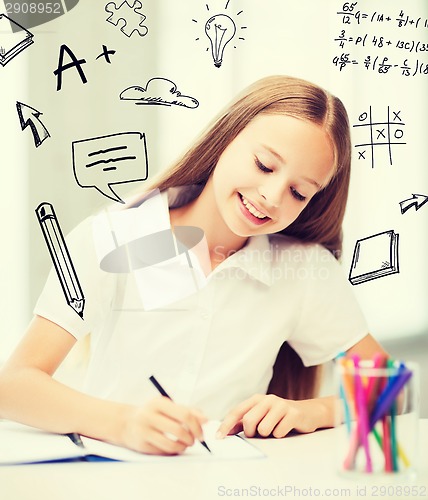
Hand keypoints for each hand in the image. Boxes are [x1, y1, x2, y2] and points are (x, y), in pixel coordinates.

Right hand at [121, 397, 206, 454]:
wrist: (128, 423)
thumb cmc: (154, 413)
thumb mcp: (169, 407)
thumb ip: (188, 411)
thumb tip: (205, 420)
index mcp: (159, 403)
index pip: (185, 415)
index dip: (197, 426)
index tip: (201, 434)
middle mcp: (149, 415)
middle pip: (179, 430)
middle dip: (191, 438)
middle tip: (194, 441)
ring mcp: (144, 431)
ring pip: (171, 445)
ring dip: (183, 447)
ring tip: (184, 445)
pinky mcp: (142, 445)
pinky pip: (163, 452)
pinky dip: (172, 451)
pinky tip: (173, 447)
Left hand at [216, 394, 330, 438]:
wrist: (308, 413)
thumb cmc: (280, 417)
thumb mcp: (262, 416)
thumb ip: (244, 422)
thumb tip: (225, 431)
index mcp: (257, 399)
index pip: (237, 412)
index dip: (226, 425)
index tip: (218, 438)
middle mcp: (268, 399)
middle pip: (249, 420)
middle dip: (251, 433)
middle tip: (259, 434)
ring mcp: (281, 405)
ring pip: (264, 429)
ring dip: (267, 435)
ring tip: (275, 429)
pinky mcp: (293, 413)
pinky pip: (279, 432)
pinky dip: (280, 435)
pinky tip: (286, 429)